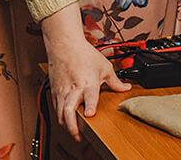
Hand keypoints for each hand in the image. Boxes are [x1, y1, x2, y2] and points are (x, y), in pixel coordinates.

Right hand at [41, 3, 130, 140]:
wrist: (64, 44)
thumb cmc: (83, 54)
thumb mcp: (104, 66)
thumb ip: (115, 81)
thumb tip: (126, 88)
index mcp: (88, 82)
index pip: (89, 96)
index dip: (89, 106)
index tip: (90, 114)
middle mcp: (74, 88)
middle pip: (68, 110)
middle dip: (72, 125)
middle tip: (79, 135)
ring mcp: (63, 91)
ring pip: (60, 112)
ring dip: (66, 125)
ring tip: (74, 133)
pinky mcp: (55, 91)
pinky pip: (56, 108)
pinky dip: (61, 117)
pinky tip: (66, 121)